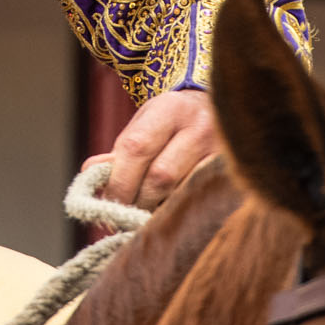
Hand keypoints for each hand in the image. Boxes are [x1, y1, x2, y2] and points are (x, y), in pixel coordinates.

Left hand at [84, 88, 216, 211]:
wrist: (218, 111)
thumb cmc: (172, 122)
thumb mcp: (145, 124)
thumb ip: (120, 151)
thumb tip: (90, 174)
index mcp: (170, 109)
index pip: (136, 148)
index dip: (119, 182)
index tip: (107, 204)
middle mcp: (200, 127)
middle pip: (161, 177)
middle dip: (137, 201)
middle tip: (124, 216)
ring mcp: (222, 152)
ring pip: (182, 194)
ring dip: (159, 211)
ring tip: (146, 215)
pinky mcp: (234, 174)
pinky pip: (201, 202)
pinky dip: (181, 212)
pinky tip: (171, 214)